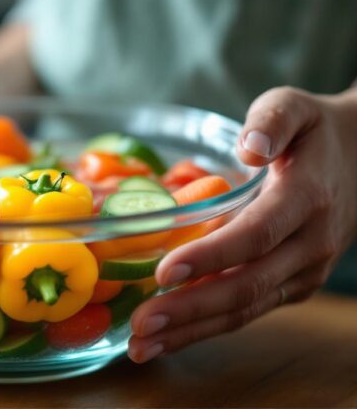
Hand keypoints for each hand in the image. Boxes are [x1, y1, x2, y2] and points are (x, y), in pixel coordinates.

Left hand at [128, 86, 356, 362]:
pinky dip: (207, 327)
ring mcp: (303, 272)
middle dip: (190, 309)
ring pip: (246, 309)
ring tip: (142, 346)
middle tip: (141, 326)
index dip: (211, 256)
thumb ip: (271, 120)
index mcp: (306, 198)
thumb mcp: (294, 107)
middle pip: (247, 285)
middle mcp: (310, 244)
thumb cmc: (312, 132)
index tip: (165, 272)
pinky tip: (168, 337)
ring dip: (192, 331)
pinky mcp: (293, 286)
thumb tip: (249, 148)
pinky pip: (249, 311)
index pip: (257, 234)